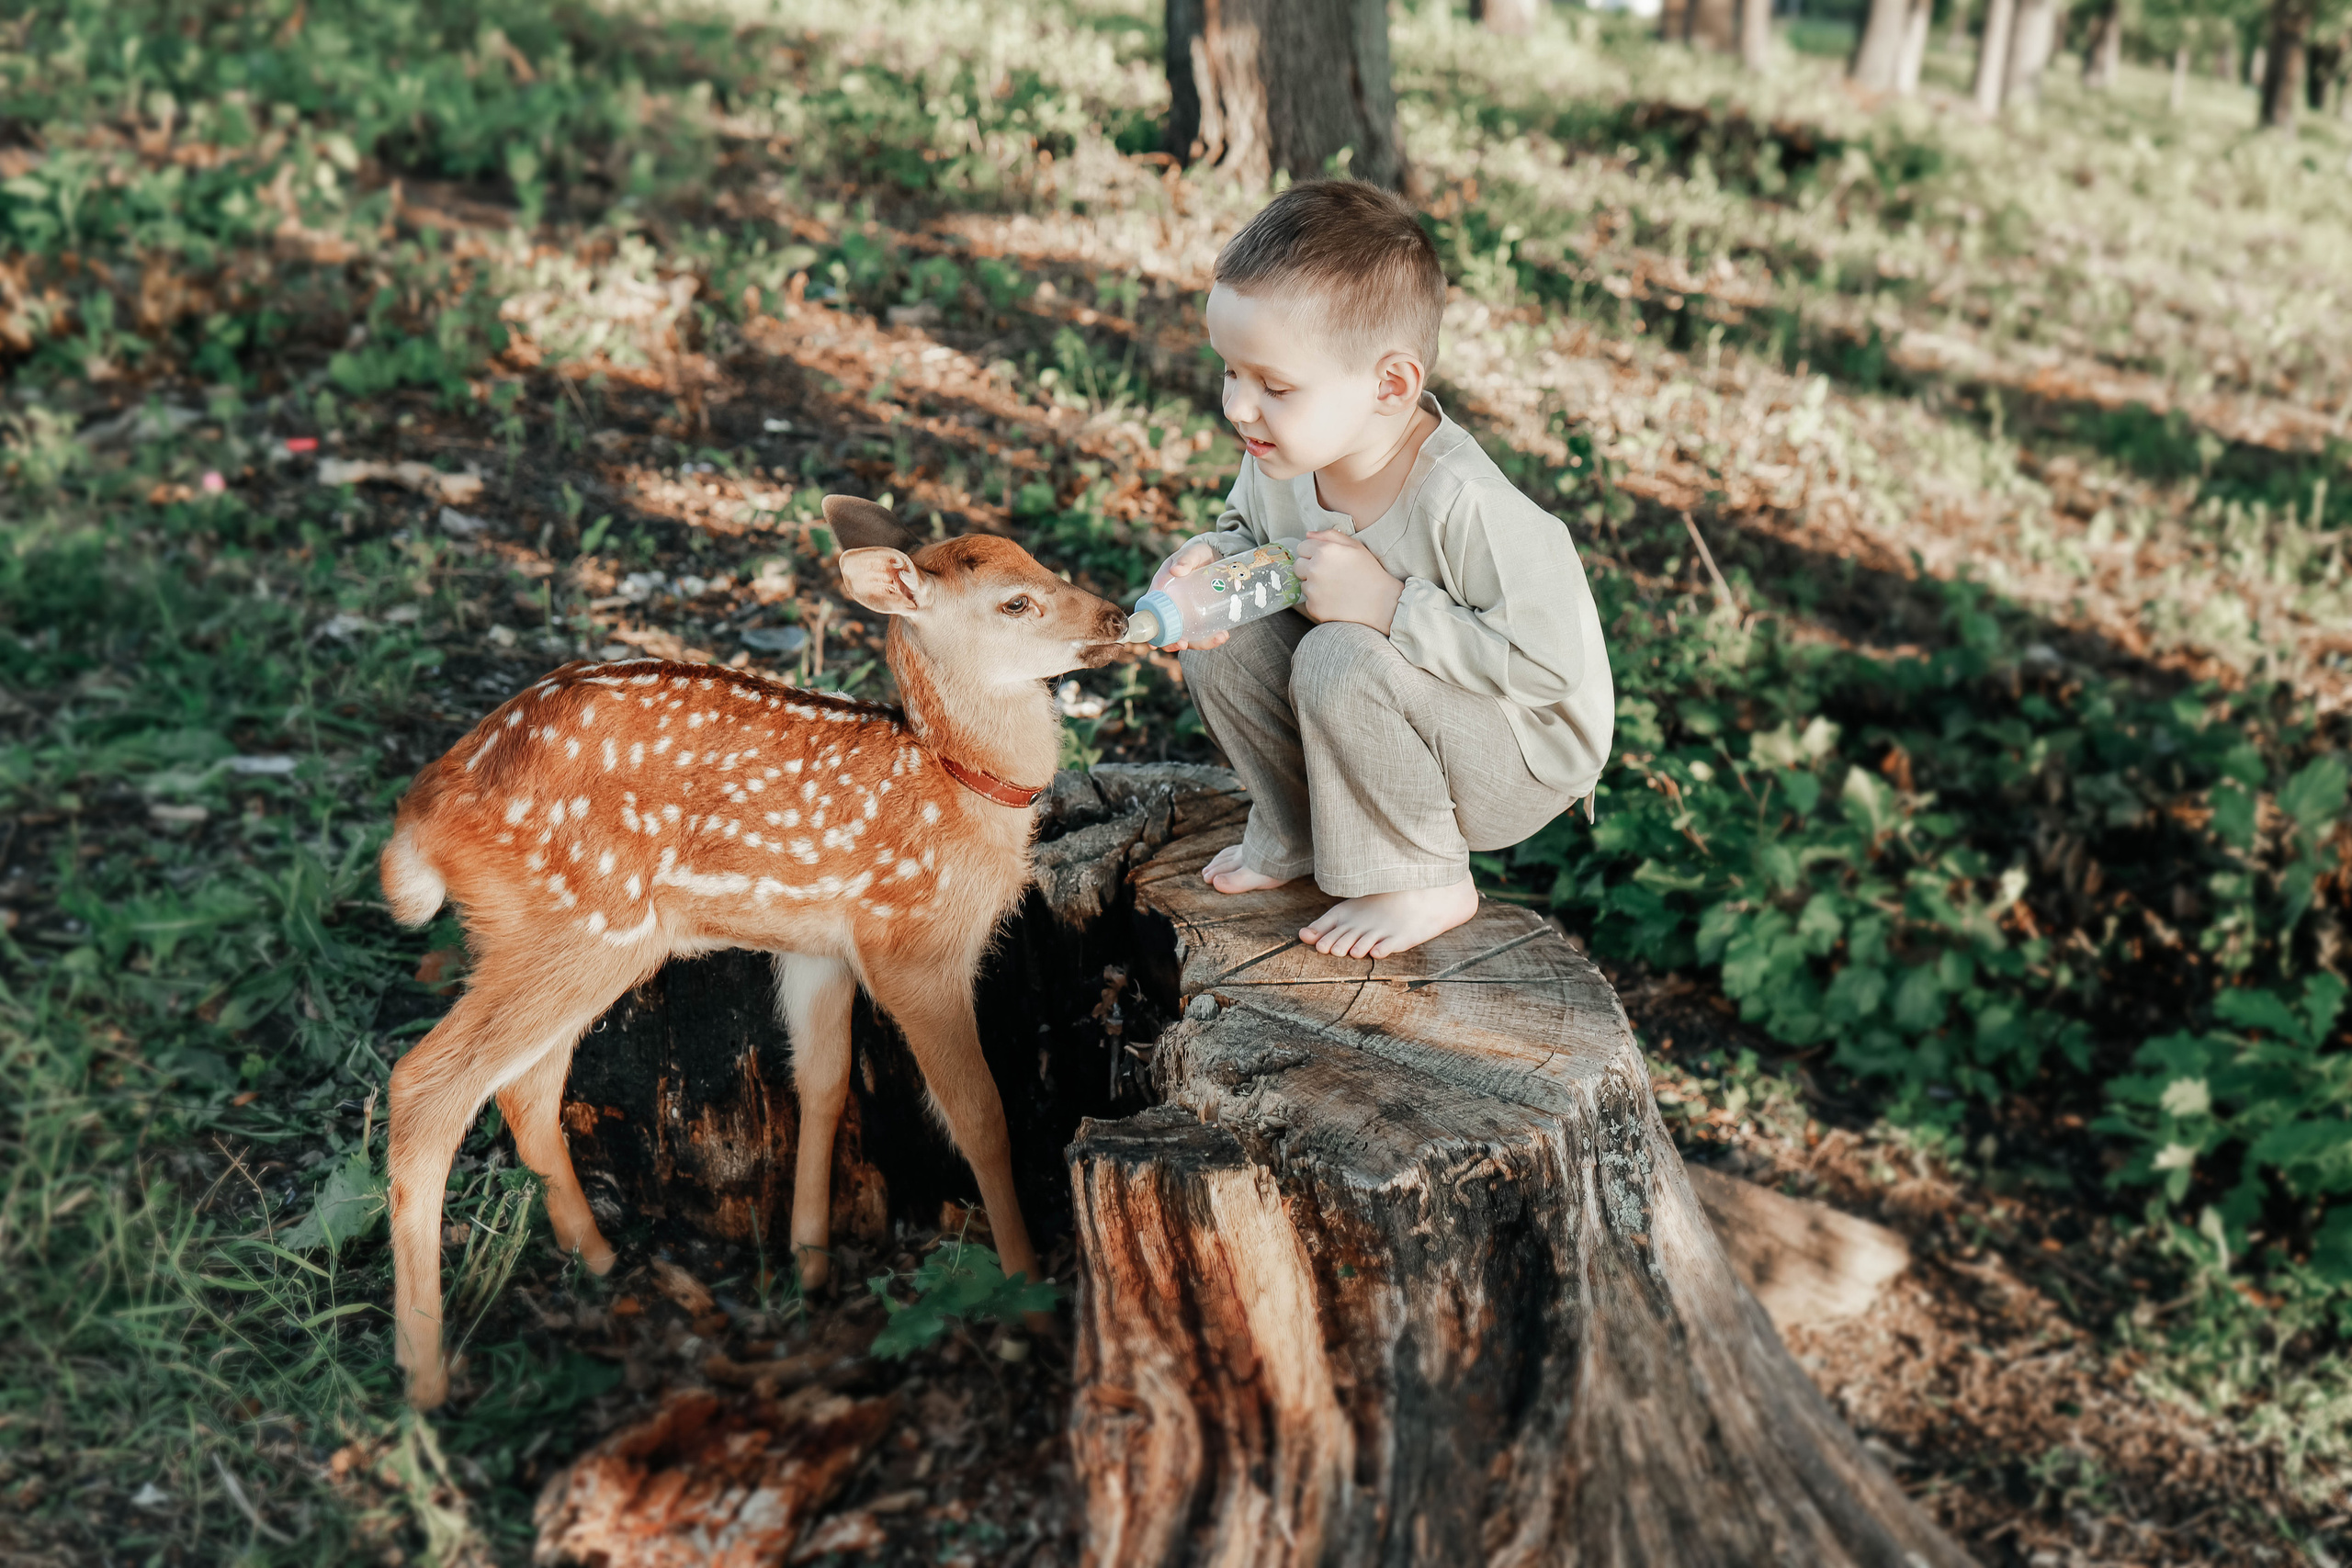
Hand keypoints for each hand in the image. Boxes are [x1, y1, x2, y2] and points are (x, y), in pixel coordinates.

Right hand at [1151, 536, 1228, 650]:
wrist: (1216, 556)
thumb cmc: (1197, 554)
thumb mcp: (1192, 553)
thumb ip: (1186, 559)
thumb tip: (1177, 570)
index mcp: (1160, 591)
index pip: (1150, 615)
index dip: (1151, 631)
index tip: (1156, 642)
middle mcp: (1172, 606)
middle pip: (1167, 632)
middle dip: (1174, 643)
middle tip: (1185, 644)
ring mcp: (1187, 614)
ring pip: (1188, 635)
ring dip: (1200, 643)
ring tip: (1219, 637)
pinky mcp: (1202, 617)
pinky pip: (1203, 632)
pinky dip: (1212, 637)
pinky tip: (1223, 634)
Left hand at [1295, 530, 1403, 634]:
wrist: (1380, 603)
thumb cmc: (1369, 572)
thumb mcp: (1355, 546)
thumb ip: (1329, 536)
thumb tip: (1308, 534)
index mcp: (1324, 551)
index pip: (1302, 547)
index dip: (1313, 552)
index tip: (1326, 560)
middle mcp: (1315, 569)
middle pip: (1298, 565)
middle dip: (1309, 568)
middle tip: (1329, 574)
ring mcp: (1313, 590)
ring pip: (1303, 584)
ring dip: (1314, 585)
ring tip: (1335, 587)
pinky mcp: (1314, 607)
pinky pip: (1309, 601)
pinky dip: (1318, 601)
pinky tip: (1335, 600)